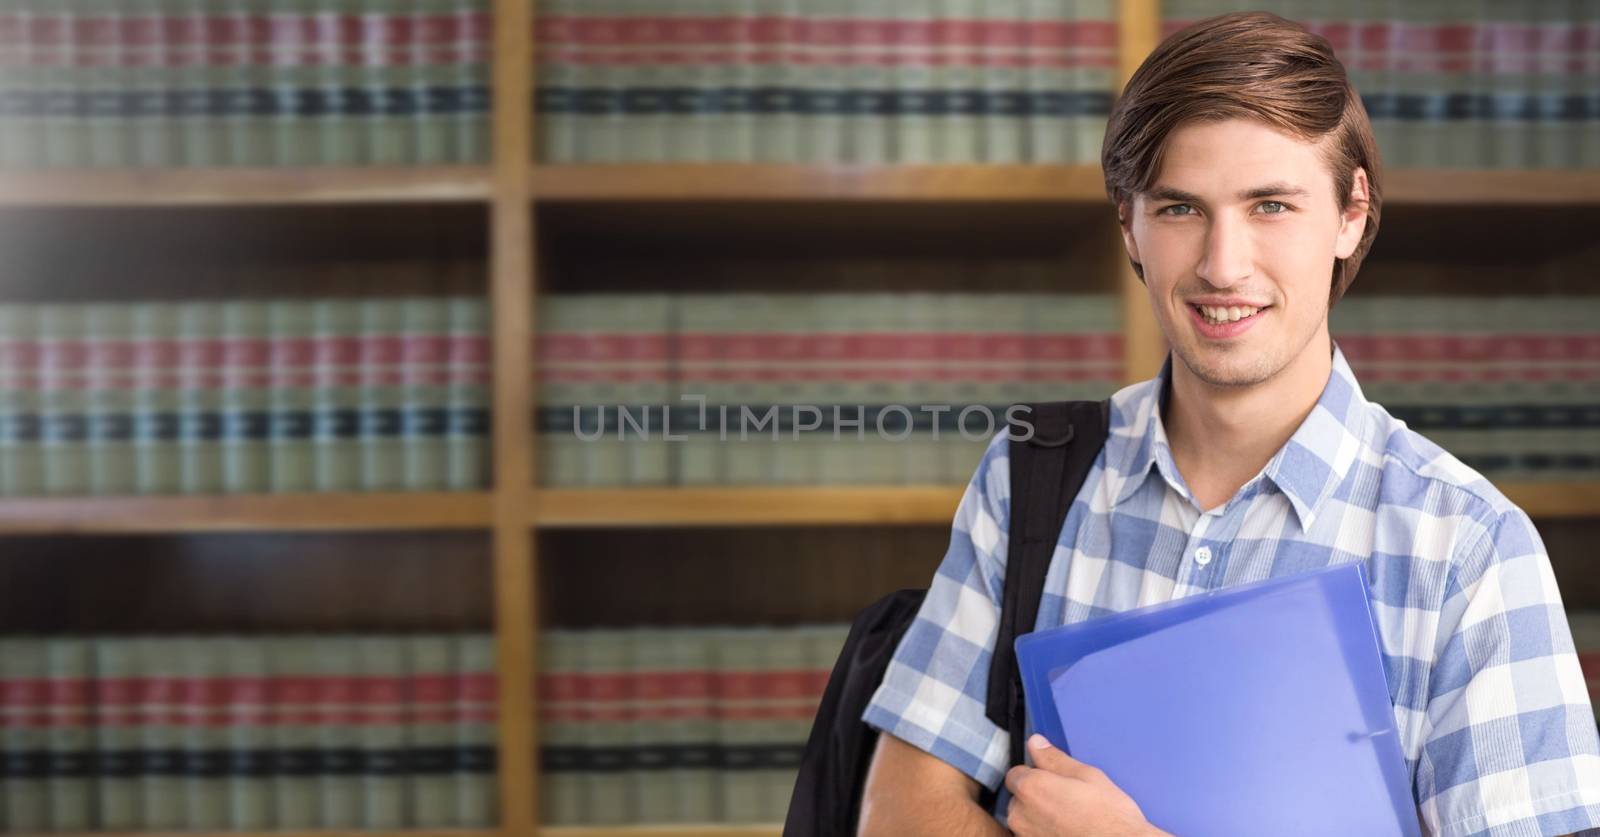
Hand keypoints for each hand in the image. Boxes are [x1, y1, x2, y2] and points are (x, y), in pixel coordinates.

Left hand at [1004, 734, 1167, 836]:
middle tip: (1066, 799)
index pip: (1016, 773)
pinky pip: (1033, 835)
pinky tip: (1067, 830)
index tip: (1051, 779)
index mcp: (1031, 788)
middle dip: (1037, 796)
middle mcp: (1021, 815)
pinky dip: (1045, 832)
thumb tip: (1037, 744)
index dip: (1035, 774)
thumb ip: (1054, 758)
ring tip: (1070, 817)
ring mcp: (1026, 836)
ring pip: (1025, 819)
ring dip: (1040, 816)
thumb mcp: (1087, 776)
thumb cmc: (1110, 819)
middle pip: (1019, 798)